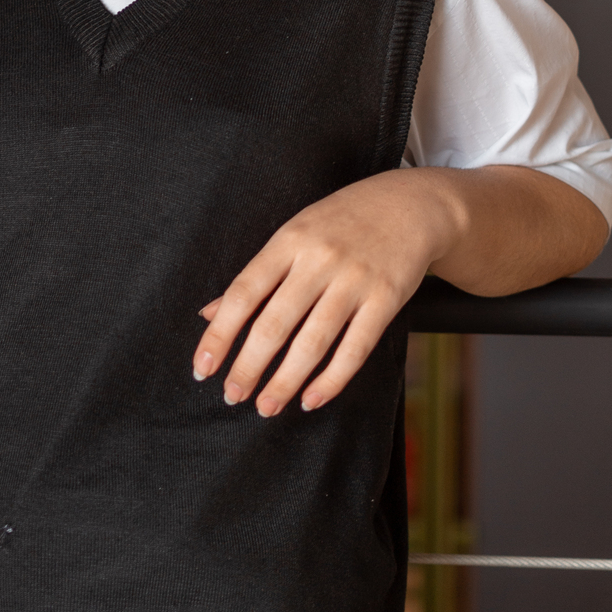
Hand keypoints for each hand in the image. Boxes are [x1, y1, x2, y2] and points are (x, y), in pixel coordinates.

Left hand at [191, 168, 465, 416]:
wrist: (408, 205)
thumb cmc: (340, 222)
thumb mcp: (293, 235)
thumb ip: (256, 276)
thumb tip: (209, 314)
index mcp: (287, 241)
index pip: (244, 293)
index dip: (219, 333)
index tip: (202, 367)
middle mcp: (318, 260)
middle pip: (275, 323)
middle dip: (249, 366)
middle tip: (232, 396)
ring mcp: (354, 280)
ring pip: (313, 342)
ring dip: (286, 381)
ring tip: (266, 406)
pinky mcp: (386, 298)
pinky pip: (355, 348)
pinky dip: (332, 380)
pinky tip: (311, 400)